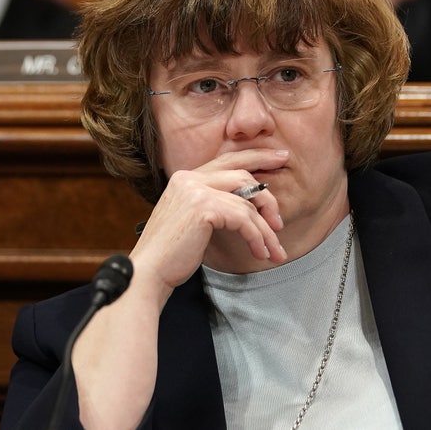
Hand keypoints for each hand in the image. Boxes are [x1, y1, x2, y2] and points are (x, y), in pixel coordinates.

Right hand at [129, 148, 288, 296]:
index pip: (228, 160)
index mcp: (185, 178)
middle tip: (281, 221)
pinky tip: (260, 252)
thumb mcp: (194, 222)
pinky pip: (244, 218)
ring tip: (274, 250)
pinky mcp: (203, 207)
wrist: (149, 274)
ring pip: (247, 202)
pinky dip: (257, 237)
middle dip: (268, 196)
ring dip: (265, 230)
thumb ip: (214, 205)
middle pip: (242, 175)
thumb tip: (251, 203)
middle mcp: (189, 178)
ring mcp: (195, 189)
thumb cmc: (171, 255)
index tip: (279, 159)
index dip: (256, 157)